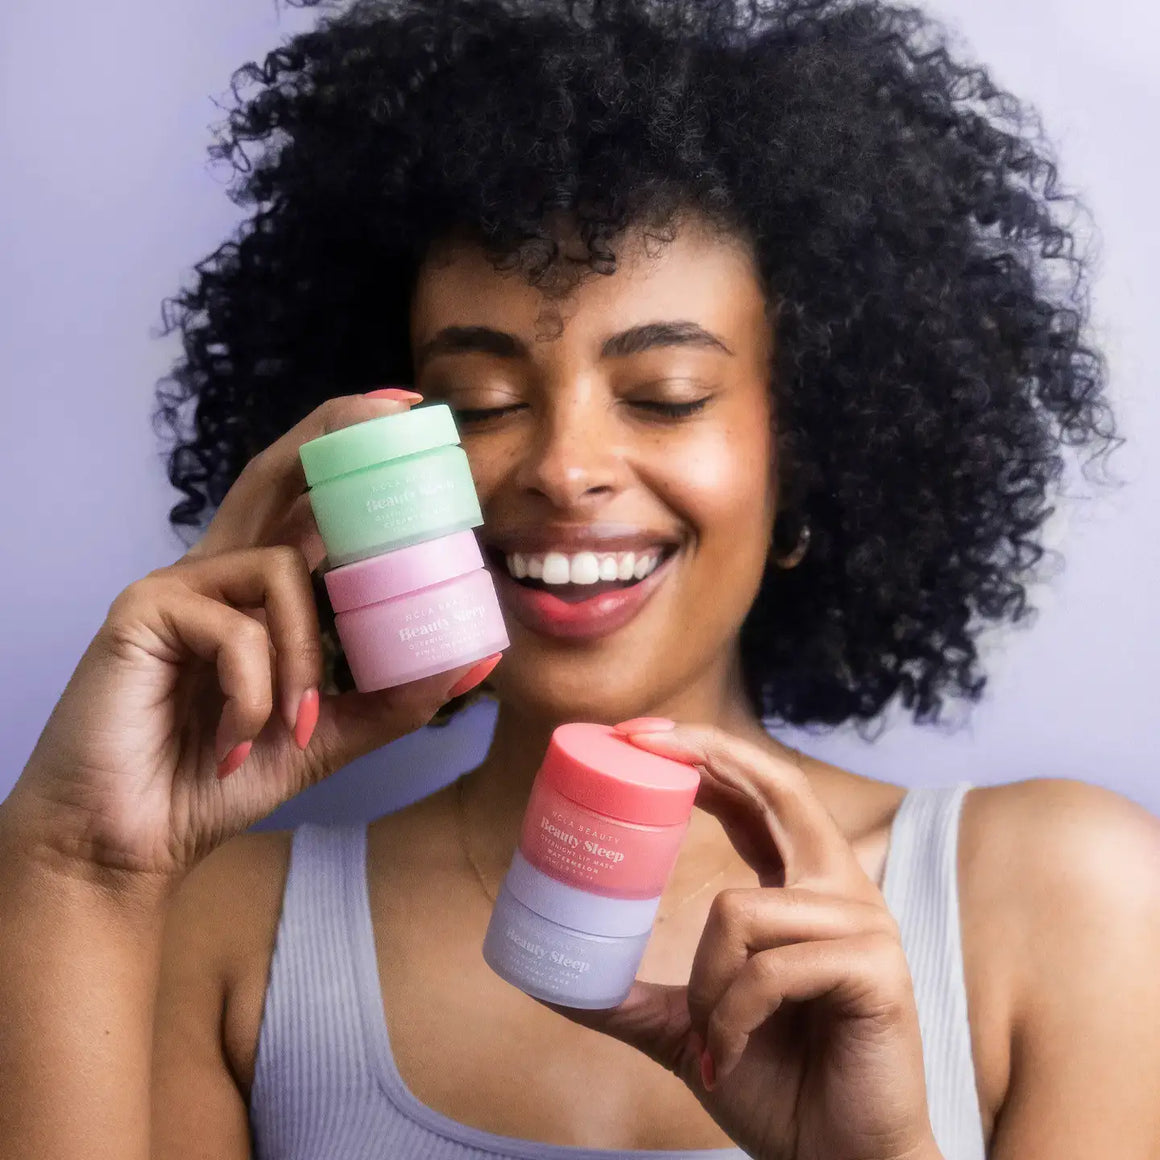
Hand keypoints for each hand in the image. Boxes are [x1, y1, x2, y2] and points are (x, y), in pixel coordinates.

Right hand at [4, 391, 496, 886]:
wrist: (131, 843)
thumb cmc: (221, 777)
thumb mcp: (331, 732)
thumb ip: (396, 694)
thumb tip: (478, 657)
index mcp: (258, 590)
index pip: (307, 500)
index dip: (349, 450)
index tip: (409, 414)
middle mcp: (218, 571)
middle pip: (277, 474)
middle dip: (337, 432)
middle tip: (401, 411)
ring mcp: (176, 584)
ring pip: (281, 569)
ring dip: (307, 656)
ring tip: (297, 724)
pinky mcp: (141, 610)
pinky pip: (236, 628)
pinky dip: (257, 690)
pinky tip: (236, 738)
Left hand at [551, 724, 938, 1159]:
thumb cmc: (776, 1086)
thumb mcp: (687, 1026)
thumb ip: (630, 997)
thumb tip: (549, 979)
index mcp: (803, 889)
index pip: (759, 794)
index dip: (709, 754)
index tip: (642, 735)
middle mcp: (840, 891)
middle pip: (780, 787)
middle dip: (709, 753)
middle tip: (639, 740)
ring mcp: (865, 924)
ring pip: (741, 909)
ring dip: (704, 984)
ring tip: (709, 1037)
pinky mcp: (877, 968)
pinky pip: (769, 967)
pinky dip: (730, 1017)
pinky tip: (729, 1055)